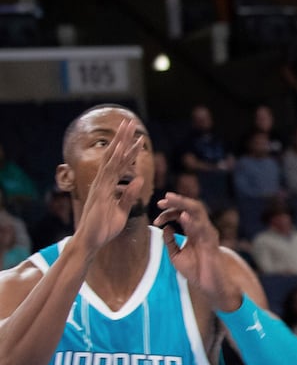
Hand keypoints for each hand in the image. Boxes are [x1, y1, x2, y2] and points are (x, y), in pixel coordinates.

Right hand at [76, 117, 145, 254]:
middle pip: (114, 155)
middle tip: (130, 121)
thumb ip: (129, 195)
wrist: (90, 242)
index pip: (120, 164)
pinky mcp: (100, 193)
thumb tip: (139, 180)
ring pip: (111, 160)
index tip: (137, 137)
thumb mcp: (122, 210)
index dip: (128, 150)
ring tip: (128, 127)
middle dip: (122, 138)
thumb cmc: (104, 229)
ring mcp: (100, 186)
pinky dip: (115, 160)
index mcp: (108, 186)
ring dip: (120, 143)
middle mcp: (102, 182)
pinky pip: (109, 174)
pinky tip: (122, 148)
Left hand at [155, 194, 241, 310]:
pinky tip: (182, 216)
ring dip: (183, 204)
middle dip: (177, 201)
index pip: (182, 213)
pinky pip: (202, 227)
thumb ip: (170, 241)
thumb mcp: (176, 254)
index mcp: (194, 230)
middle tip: (162, 200)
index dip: (169, 211)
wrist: (209, 285)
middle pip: (191, 207)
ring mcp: (208, 233)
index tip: (156, 215)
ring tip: (170, 199)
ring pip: (197, 211)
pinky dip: (191, 220)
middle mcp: (202, 228)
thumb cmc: (196, 271)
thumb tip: (165, 227)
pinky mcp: (211, 242)